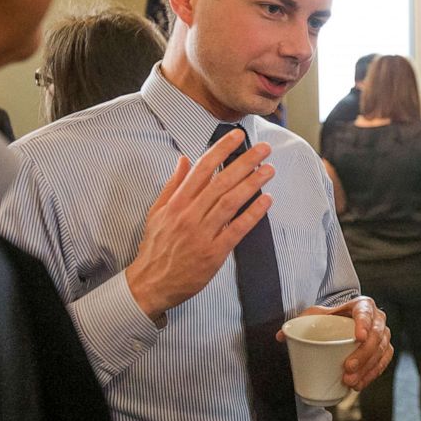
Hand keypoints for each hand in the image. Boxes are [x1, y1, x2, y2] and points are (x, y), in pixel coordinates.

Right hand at [126, 129, 274, 321]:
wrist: (150, 283)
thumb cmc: (156, 247)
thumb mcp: (157, 212)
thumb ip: (173, 185)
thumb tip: (184, 160)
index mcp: (177, 203)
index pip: (202, 169)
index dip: (221, 150)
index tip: (238, 136)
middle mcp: (190, 215)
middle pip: (221, 181)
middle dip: (245, 162)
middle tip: (264, 148)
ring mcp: (203, 233)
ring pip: (231, 202)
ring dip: (252, 183)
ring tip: (269, 169)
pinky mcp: (214, 252)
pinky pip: (237, 229)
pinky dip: (253, 213)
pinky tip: (267, 200)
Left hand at [276, 296, 391, 390]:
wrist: (345, 319)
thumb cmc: (331, 317)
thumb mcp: (316, 315)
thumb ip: (299, 322)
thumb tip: (280, 336)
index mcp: (362, 305)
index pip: (366, 312)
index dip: (364, 324)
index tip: (359, 337)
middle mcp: (377, 318)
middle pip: (377, 336)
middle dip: (364, 354)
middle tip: (347, 368)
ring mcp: (383, 335)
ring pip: (381, 351)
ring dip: (367, 368)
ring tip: (350, 381)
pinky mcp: (384, 350)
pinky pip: (382, 363)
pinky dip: (371, 375)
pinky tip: (359, 384)